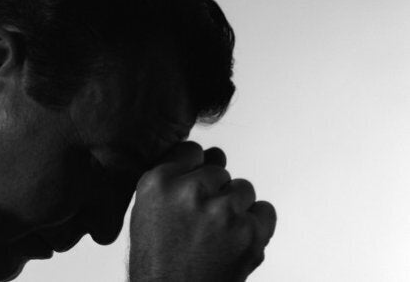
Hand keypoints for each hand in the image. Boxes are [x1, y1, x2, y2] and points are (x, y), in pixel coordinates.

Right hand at [129, 142, 275, 281]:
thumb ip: (177, 177)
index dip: (193, 174)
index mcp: (158, 182)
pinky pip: (264, 211)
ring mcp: (222, 211)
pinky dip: (255, 226)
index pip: (191, 151)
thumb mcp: (147, 211)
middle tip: (200, 225)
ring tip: (216, 236)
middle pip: (220, 171)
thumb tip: (217, 153)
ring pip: (243, 189)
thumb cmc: (159, 260)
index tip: (190, 195)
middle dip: (214, 194)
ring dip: (235, 208)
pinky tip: (234, 243)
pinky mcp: (249, 232)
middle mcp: (189, 191)